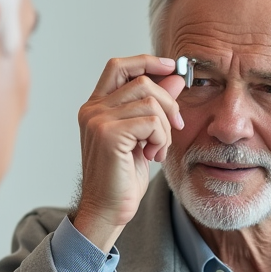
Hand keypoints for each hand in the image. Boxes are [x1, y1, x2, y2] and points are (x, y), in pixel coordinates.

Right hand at [72, 55, 185, 252]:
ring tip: (158, 150)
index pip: (119, 66)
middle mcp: (92, 109)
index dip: (146, 61)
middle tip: (177, 125)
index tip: (173, 66)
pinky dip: (161, 139)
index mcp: (96, 106)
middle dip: (168, 102)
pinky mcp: (108, 134)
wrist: (108, 210)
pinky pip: (151, 121)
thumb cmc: (123, 177)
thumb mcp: (144, 136)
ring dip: (165, 128)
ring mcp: (97, 120)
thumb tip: (176, 78)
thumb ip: (155, 105)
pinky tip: (153, 156)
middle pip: (142, 82)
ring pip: (150, 102)